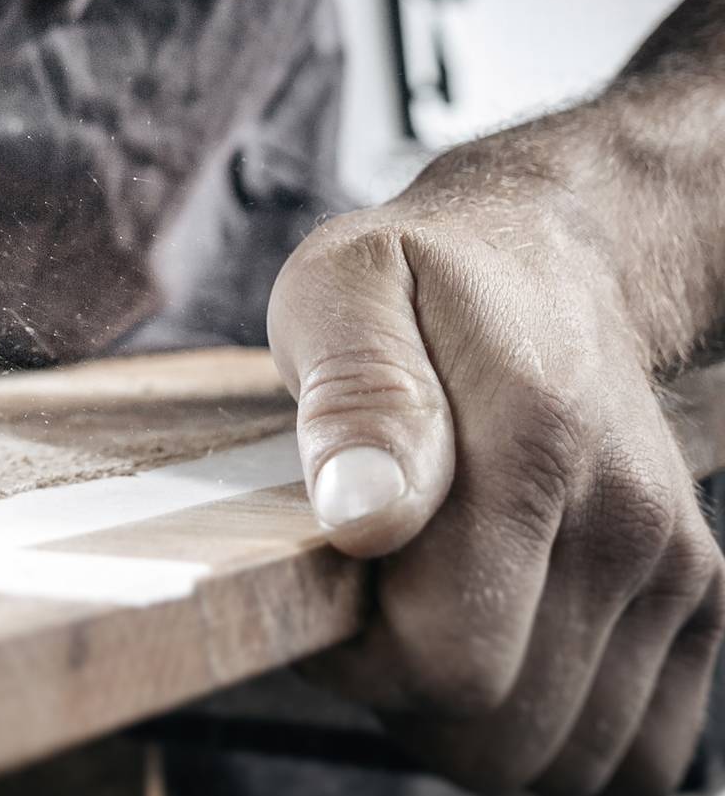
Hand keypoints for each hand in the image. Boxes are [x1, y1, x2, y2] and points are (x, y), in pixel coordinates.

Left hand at [268, 191, 724, 793]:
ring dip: (473, 725)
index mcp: (531, 448)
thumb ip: (353, 396)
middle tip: (365, 610)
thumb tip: (362, 518)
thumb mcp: (344, 290)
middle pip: (502, 732)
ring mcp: (671, 567)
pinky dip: (556, 735)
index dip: (359, 659)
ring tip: (424, 623)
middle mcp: (624, 522)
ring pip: (563, 758)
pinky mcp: (697, 599)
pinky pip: (641, 753)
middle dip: (407, 703)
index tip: (321, 589)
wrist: (556, 262)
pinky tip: (496, 652)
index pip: (449, 661)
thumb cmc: (423, 282)